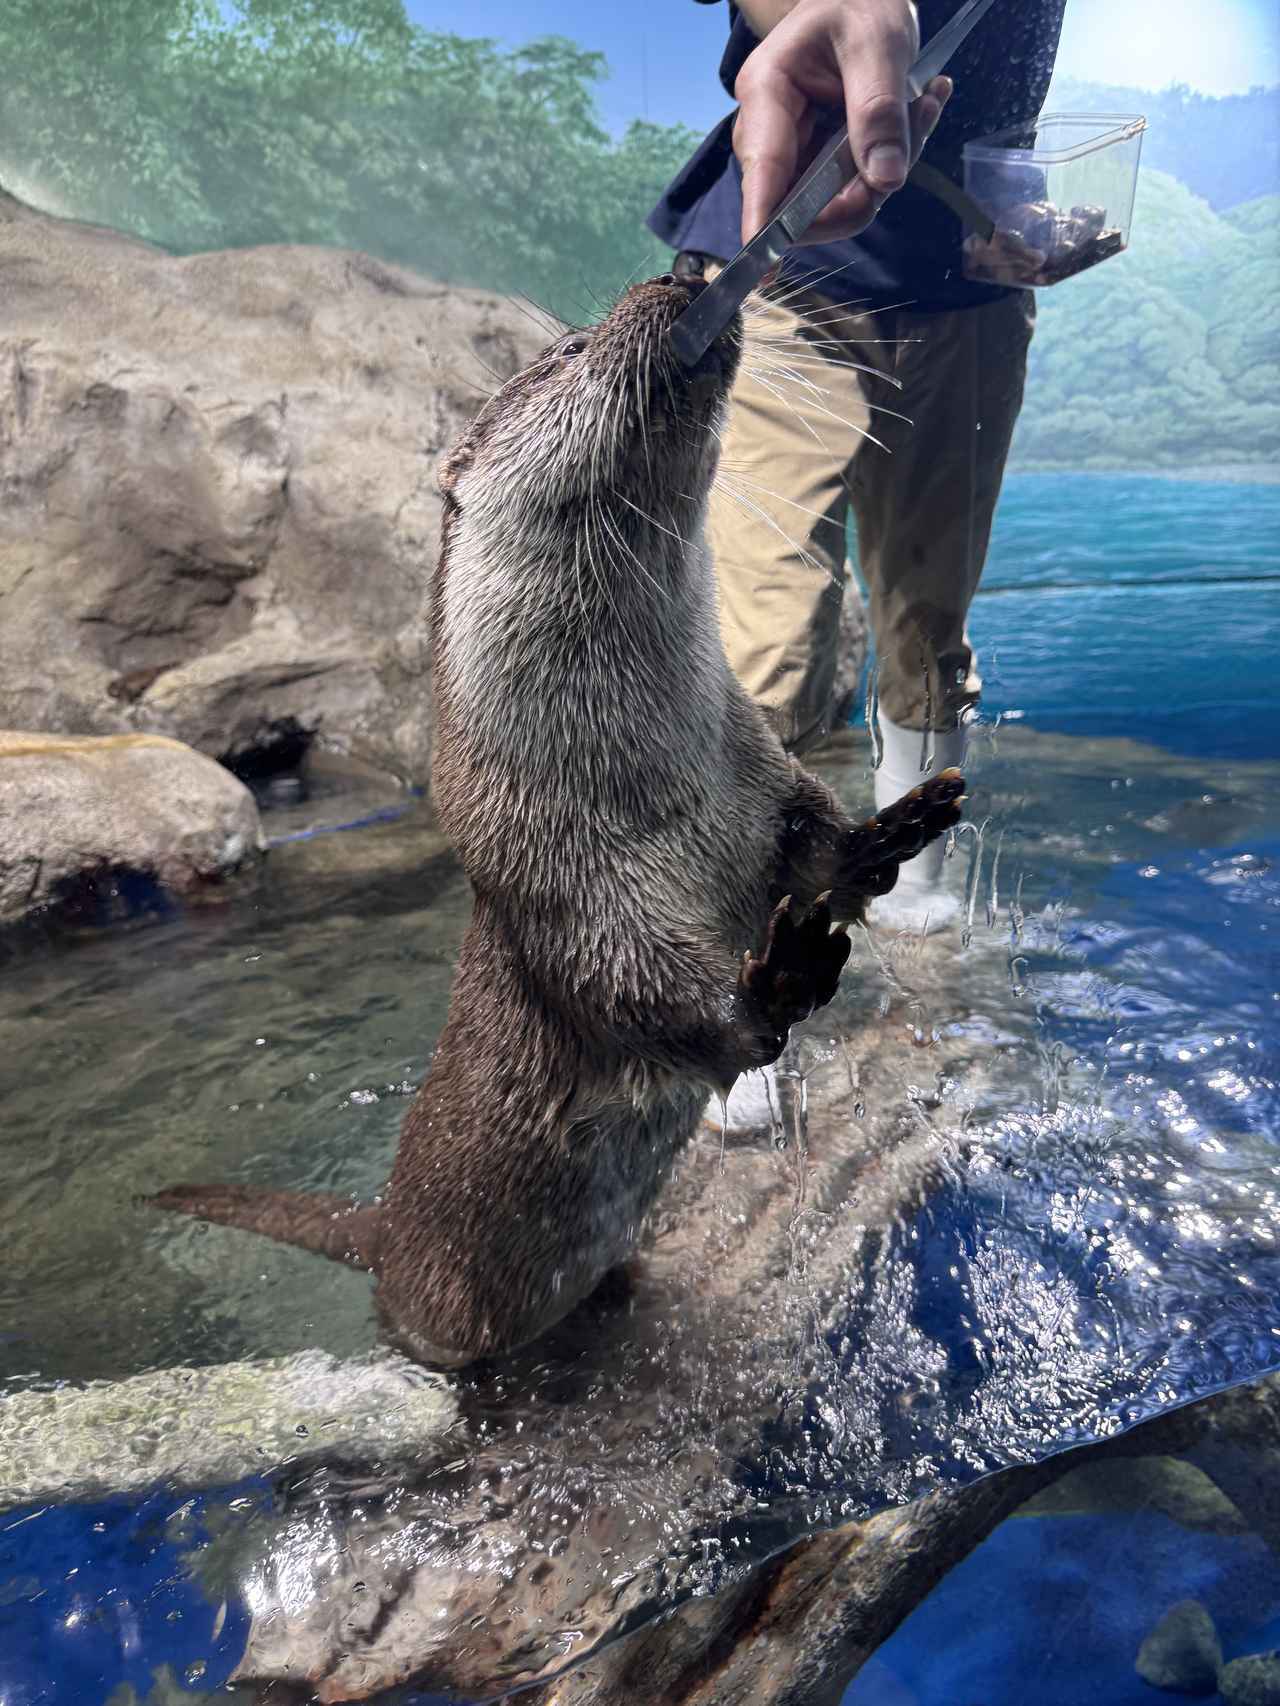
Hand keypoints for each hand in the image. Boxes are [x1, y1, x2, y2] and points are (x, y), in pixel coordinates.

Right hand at [733, 0, 952, 243]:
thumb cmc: (859, 6)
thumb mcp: (878, 45)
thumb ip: (879, 112)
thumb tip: (884, 182)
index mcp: (767, 91)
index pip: (764, 168)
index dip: (764, 220)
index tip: (766, 266)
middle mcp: (769, 130)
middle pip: (800, 201)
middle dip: (863, 188)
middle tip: (917, 124)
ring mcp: (791, 151)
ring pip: (831, 203)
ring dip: (885, 171)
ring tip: (923, 106)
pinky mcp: (814, 162)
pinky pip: (849, 190)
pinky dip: (888, 163)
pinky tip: (916, 110)